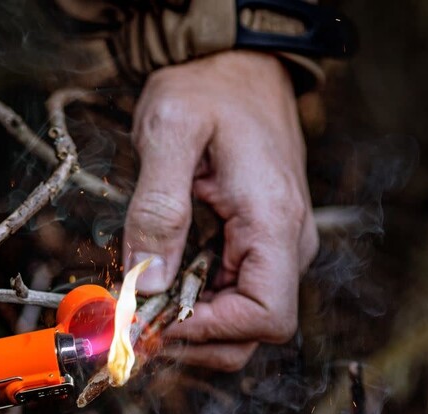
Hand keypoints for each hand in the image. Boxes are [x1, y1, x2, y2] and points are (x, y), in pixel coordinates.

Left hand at [125, 51, 318, 370]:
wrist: (236, 62)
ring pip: (241, 322)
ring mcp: (278, 247)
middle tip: (139, 317)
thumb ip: (157, 209)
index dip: (208, 332)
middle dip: (194, 336)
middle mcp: (289, 243)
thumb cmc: (207, 86)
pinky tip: (162, 278)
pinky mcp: (261, 245)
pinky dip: (195, 301)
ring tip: (145, 294)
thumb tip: (149, 284)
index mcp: (274, 222)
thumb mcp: (169, 132)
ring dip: (190, 322)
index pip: (266, 318)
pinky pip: (233, 295)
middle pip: (254, 333)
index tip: (156, 319)